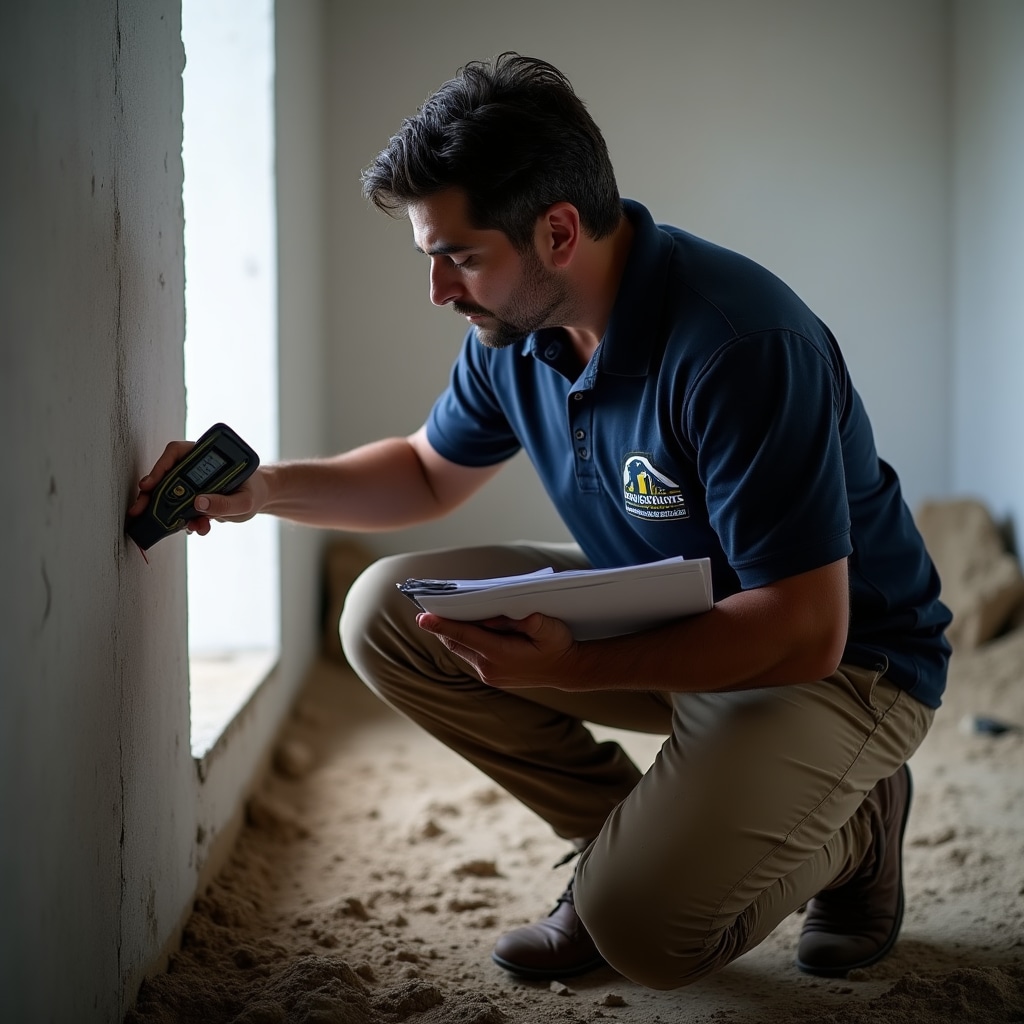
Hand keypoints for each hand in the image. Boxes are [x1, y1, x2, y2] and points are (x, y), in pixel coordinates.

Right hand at [126, 439, 267, 535]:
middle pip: (165, 475)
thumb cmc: (254, 492)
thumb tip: (198, 503)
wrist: (259, 500)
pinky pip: (178, 509)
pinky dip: (181, 521)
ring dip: (164, 512)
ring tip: (171, 526)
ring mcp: (192, 483)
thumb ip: (225, 503)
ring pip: (168, 494)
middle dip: (151, 494)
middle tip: (139, 510)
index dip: (160, 466)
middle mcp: (196, 467)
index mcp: (208, 455)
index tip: (150, 484)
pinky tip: (194, 528)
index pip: (177, 452)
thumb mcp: (245, 500)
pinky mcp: (192, 499)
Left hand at [415, 611, 581, 689]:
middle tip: (426, 612)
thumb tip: (496, 617)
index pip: (464, 635)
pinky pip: (470, 655)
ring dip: (453, 634)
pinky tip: (465, 628)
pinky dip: (464, 641)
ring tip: (444, 616)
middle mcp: (490, 668)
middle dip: (442, 628)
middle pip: (456, 643)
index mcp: (501, 654)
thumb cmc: (559, 645)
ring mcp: (490, 675)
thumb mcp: (548, 627)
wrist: (568, 671)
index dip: (442, 625)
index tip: (423, 617)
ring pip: (462, 650)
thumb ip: (524, 621)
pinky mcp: (492, 676)